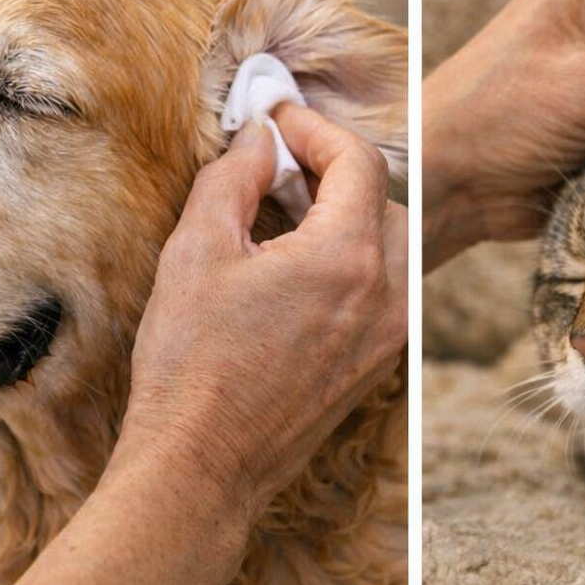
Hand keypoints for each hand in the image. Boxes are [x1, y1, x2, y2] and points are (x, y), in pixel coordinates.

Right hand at [120, 106, 407, 523]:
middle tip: (279, 164)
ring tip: (289, 211)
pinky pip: (387, 288)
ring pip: (393, 244)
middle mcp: (386, 295)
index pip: (358, 161)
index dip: (315, 128)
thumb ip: (233, 178)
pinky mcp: (378, 362)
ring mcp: (389, 334)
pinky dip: (356, 259)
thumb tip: (259, 136)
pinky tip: (299, 265)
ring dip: (350, 215)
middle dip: (336, 170)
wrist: (203, 464)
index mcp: (348, 259)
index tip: (276, 120)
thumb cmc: (190, 362)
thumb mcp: (196, 251)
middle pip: (385, 199)